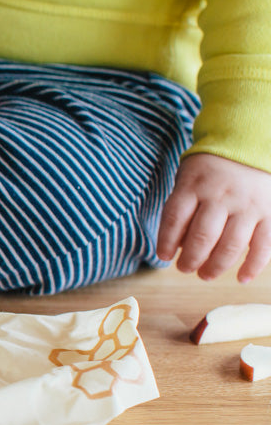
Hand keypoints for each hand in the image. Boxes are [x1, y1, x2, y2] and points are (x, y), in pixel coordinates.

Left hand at [157, 152, 270, 282]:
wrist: (248, 145)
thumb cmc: (209, 171)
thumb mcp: (187, 180)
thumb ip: (182, 209)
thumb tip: (177, 247)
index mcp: (194, 186)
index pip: (175, 218)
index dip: (166, 242)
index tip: (164, 257)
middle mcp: (221, 196)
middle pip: (202, 236)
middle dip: (191, 259)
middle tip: (185, 268)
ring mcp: (247, 205)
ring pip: (231, 244)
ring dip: (216, 266)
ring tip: (205, 274)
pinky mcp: (270, 212)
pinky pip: (264, 245)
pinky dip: (253, 265)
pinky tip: (242, 278)